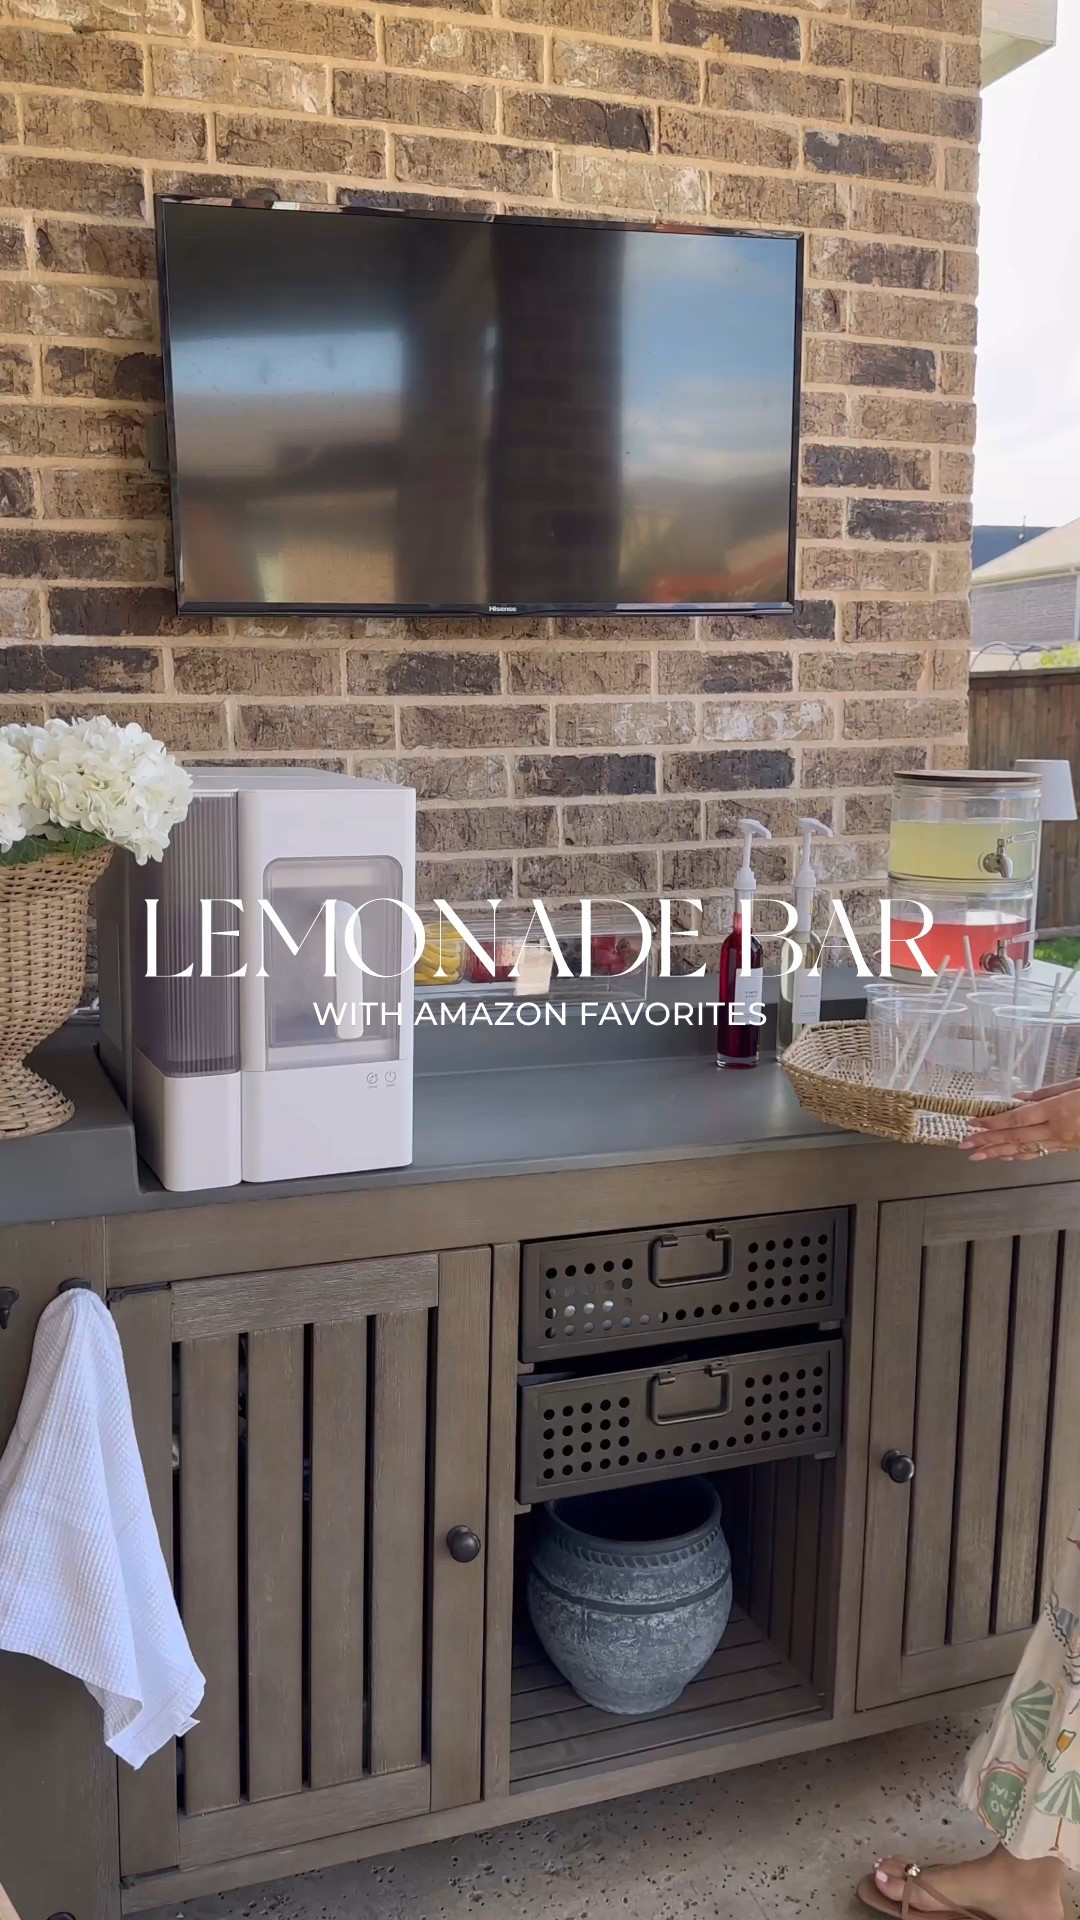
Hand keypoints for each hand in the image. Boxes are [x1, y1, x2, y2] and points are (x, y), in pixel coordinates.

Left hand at [965, 1085, 1079, 1161]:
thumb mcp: (1076, 1085)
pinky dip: (1019, 1156)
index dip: (992, 1122)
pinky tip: (1005, 1157)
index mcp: (1056, 1110)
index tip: (973, 1123)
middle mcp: (1055, 1129)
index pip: (1016, 1118)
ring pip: (1024, 1149)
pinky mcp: (1066, 1148)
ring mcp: (1061, 1142)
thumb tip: (1018, 1098)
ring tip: (977, 1156)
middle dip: (987, 1141)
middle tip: (964, 1144)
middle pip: (1015, 1137)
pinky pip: (1038, 1154)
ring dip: (998, 1153)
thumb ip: (1047, 1092)